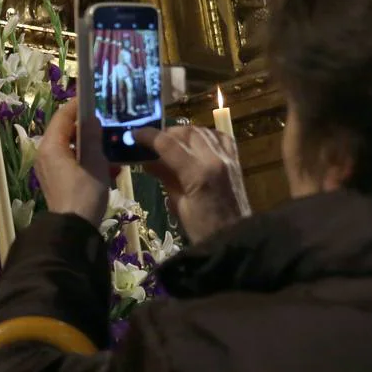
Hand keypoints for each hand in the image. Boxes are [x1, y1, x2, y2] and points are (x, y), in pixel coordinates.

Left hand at [36, 100, 111, 226]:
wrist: (73, 229)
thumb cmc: (84, 194)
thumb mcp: (95, 163)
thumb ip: (93, 138)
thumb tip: (92, 118)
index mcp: (51, 146)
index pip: (62, 115)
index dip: (78, 105)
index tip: (95, 98)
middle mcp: (45, 154)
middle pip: (66, 131)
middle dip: (88, 127)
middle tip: (108, 121)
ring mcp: (49, 168)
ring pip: (71, 147)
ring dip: (91, 145)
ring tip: (112, 146)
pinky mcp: (56, 181)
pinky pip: (72, 162)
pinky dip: (87, 161)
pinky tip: (110, 168)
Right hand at [135, 125, 246, 242]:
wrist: (237, 240)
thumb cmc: (203, 230)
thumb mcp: (179, 206)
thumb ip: (166, 178)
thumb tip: (147, 161)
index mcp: (198, 173)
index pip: (169, 145)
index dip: (149, 136)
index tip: (134, 134)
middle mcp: (215, 159)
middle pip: (187, 132)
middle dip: (166, 133)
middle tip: (152, 142)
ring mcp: (228, 158)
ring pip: (203, 131)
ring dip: (184, 132)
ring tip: (171, 142)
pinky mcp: (235, 161)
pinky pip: (219, 137)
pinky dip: (204, 135)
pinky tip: (195, 143)